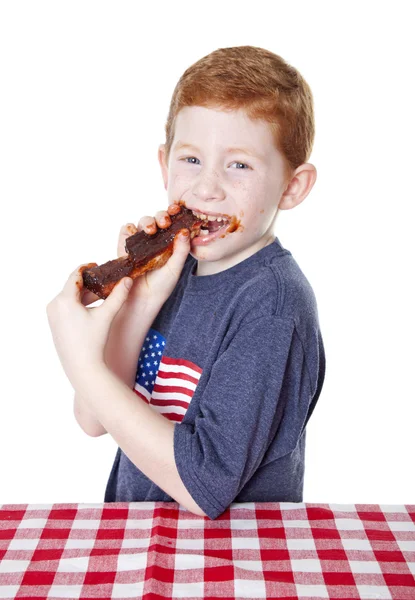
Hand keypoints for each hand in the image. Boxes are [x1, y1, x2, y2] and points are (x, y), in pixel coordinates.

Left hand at [46, 265, 133, 388]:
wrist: (82, 367)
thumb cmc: (93, 342)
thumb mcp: (107, 315)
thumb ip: (118, 295)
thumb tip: (128, 279)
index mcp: (64, 300)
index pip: (74, 276)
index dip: (87, 268)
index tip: (97, 265)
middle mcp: (54, 306)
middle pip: (72, 287)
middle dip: (89, 284)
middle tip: (104, 282)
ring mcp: (52, 316)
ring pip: (69, 298)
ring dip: (84, 296)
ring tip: (101, 296)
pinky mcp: (54, 325)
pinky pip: (66, 308)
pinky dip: (78, 305)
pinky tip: (92, 310)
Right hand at [116, 202, 190, 313]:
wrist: (142, 300)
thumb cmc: (161, 286)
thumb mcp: (175, 268)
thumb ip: (181, 250)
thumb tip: (185, 231)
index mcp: (170, 242)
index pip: (173, 223)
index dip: (175, 214)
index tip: (178, 211)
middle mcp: (155, 239)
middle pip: (157, 218)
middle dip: (161, 216)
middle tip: (164, 222)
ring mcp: (140, 242)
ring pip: (142, 222)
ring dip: (147, 221)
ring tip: (150, 230)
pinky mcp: (125, 246)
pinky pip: (126, 230)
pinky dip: (129, 227)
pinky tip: (134, 232)